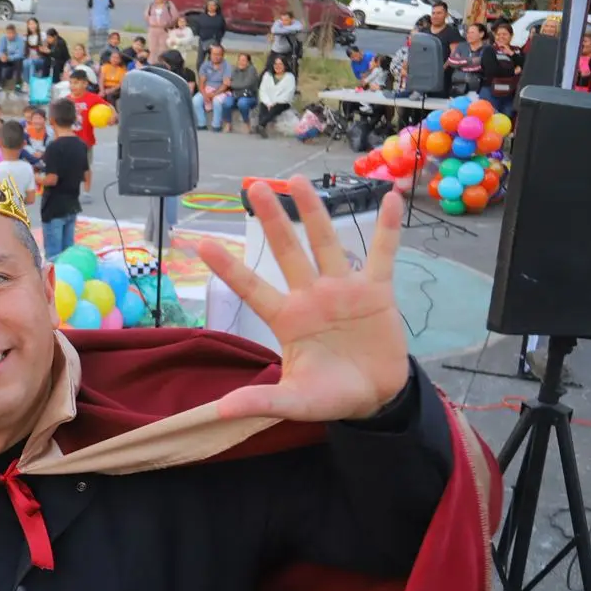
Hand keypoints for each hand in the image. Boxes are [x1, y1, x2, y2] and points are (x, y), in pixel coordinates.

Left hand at [197, 175, 409, 422]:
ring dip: (315, 211)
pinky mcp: (376, 291)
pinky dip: (388, 227)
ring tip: (299, 179)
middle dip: (273, 219)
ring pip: (326, 243)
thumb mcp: (295, 401)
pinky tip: (390, 198)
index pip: (251, 288)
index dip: (228, 267)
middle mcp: (310, 296)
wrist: (375, 397)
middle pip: (287, 251)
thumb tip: (219, 411)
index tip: (199, 244)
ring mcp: (343, 289)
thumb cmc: (329, 395)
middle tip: (254, 185)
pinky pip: (383, 254)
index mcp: (286, 319)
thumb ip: (262, 401)